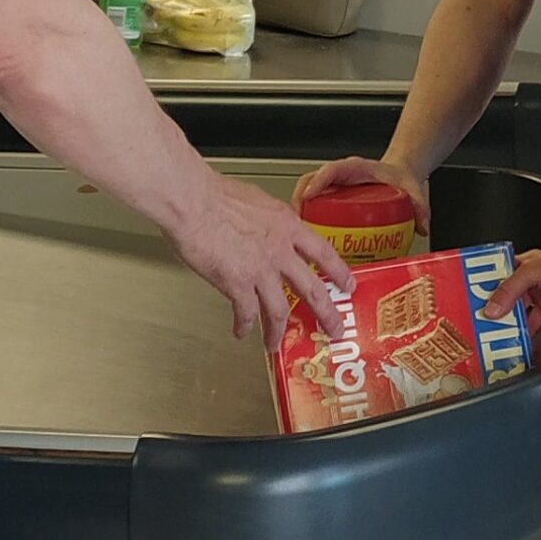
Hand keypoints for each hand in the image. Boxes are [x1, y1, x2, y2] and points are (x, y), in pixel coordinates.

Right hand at [169, 174, 351, 343]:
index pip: (323, 253)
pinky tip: (241, 331)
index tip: (347, 285)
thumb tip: (270, 227)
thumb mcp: (258, 201)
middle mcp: (279, 250)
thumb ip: (270, 220)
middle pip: (312, 289)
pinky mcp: (237, 284)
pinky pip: (246, 313)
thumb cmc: (215, 195)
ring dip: (277, 331)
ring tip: (275, 344)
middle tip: (334, 328)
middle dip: (327, 314)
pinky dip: (244, 326)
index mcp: (286, 226)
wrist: (193, 201)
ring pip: (279, 311)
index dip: (338, 272)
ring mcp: (260, 270)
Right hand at [290, 157, 429, 234]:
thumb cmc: (398, 178)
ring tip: (297, 233)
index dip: (318, 182)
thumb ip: (419, 207)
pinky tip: (307, 237)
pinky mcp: (332, 195)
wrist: (399, 173)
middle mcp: (341, 175)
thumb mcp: (412, 190)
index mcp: (356, 168)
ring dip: (299, 210)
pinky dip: (306, 217)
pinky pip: (313, 202)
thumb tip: (422, 225)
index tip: (309, 196)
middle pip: (310, 181)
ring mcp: (334, 185)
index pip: (332, 170)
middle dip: (299, 199)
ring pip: (307, 191)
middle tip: (297, 222)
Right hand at [479, 218, 540, 360]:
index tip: (470, 311)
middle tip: (482, 335)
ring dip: (515, 338)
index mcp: (521, 270)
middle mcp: (531, 288)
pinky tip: (528, 359)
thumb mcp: (532, 271)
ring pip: (525, 326)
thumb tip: (492, 309)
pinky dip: (537, 351)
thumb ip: (510, 290)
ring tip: (501, 351)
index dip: (483, 298)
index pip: (496, 285)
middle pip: (509, 309)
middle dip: (497, 323)